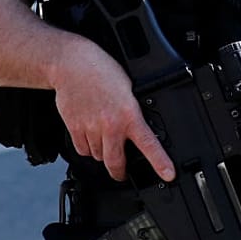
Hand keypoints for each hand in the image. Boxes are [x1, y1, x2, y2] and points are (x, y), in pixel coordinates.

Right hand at [50, 38, 174, 182]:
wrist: (72, 64)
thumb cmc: (101, 71)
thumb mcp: (128, 88)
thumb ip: (132, 112)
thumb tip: (138, 128)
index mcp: (128, 114)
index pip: (148, 144)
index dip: (160, 162)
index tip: (168, 175)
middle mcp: (110, 124)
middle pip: (115, 162)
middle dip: (119, 172)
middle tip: (122, 173)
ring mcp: (90, 128)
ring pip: (97, 156)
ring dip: (101, 154)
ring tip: (103, 140)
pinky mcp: (74, 127)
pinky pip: (82, 149)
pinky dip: (86, 148)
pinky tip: (89, 136)